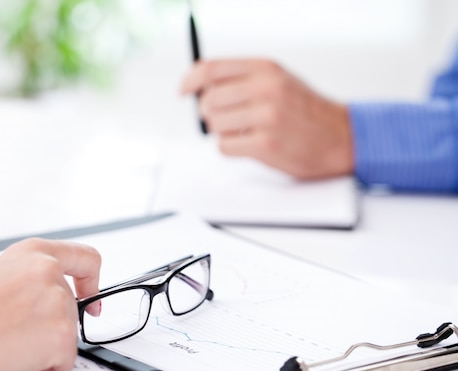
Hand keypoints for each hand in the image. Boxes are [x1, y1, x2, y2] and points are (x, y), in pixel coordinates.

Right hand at [0, 238, 101, 370]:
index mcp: (33, 253)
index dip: (92, 281)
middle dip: (50, 326)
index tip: (89, 298)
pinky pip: (65, 360)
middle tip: (15, 335)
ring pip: (68, 334)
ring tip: (8, 343)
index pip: (86, 258)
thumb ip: (31, 279)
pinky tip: (15, 360)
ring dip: (45, 346)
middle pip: (73, 307)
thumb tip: (54, 297)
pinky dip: (46, 368)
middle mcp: (49, 271)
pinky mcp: (62, 334)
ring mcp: (59, 302)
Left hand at [181, 59, 353, 178]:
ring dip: (222, 131)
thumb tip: (198, 83)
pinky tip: (250, 145)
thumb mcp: (277, 80)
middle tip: (227, 119)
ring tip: (245, 131)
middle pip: (209, 99)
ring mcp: (267, 116)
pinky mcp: (265, 144)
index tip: (183, 91)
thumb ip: (241, 78)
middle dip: (210, 112)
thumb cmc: (305, 111)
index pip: (212, 69)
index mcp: (266, 68)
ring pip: (214, 123)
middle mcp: (266, 88)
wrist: (341, 137)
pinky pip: (224, 146)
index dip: (191, 80)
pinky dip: (231, 148)